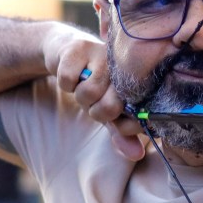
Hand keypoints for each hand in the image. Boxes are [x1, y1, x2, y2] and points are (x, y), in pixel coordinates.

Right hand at [44, 28, 145, 161]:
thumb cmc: (94, 84)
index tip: (112, 117)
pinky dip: (64, 83)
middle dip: (96, 111)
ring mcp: (103, 55)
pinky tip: (72, 73)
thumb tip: (136, 155)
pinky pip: (67, 80)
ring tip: (83, 85)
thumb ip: (122, 133)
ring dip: (79, 96)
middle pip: (110, 107)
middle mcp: (125, 67)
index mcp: (138, 83)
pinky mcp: (79, 47)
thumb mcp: (109, 111)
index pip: (136, 116)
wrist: (67, 53)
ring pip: (87, 93)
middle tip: (94, 101)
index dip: (119, 124)